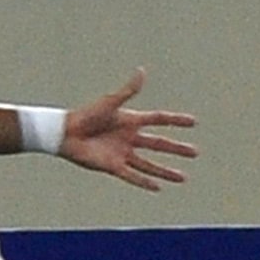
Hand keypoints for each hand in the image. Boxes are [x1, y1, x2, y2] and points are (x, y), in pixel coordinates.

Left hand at [60, 67, 198, 189]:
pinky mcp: (113, 166)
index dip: (176, 120)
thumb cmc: (86, 115)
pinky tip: (158, 188)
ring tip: (182, 178)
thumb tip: (142, 70)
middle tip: (195, 152)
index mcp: (131, 120)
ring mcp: (122, 153)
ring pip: (150, 164)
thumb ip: (128, 90)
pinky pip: (132, 176)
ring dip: (166, 171)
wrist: (65, 133)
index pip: (159, 120)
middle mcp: (129, 138)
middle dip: (177, 149)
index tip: (193, 122)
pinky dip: (145, 182)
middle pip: (159, 144)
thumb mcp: (110, 102)